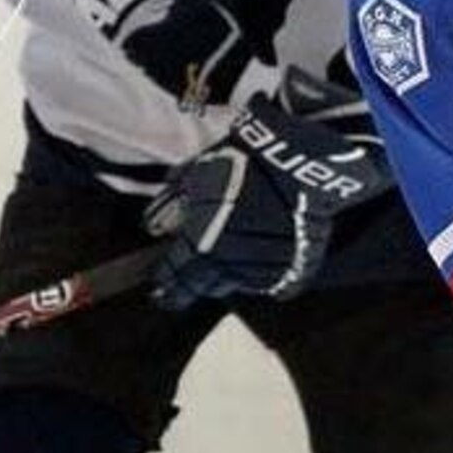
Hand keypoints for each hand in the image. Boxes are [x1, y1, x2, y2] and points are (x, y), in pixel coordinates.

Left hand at [146, 91, 393, 309]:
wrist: (297, 164)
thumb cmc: (243, 164)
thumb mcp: (196, 176)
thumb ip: (172, 204)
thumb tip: (155, 222)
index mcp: (201, 248)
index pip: (175, 281)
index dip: (166, 285)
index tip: (162, 288)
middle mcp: (230, 268)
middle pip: (206, 287)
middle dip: (199, 278)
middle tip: (201, 261)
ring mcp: (263, 274)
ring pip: (239, 284)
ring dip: (234, 271)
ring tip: (240, 244)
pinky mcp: (293, 273)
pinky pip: (272, 282)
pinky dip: (266, 271)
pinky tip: (266, 248)